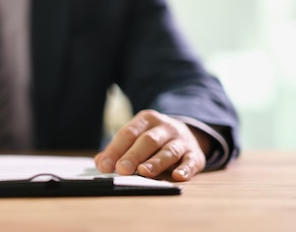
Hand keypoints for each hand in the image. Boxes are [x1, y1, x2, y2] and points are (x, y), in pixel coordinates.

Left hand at [94, 110, 209, 180]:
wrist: (185, 133)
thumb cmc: (153, 139)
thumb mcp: (136, 137)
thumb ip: (118, 149)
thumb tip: (100, 162)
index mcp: (146, 120)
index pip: (128, 133)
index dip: (115, 149)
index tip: (104, 165)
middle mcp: (165, 127)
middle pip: (148, 141)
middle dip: (133, 155)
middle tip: (121, 170)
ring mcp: (181, 140)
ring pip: (168, 151)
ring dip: (156, 162)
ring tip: (143, 173)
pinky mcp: (195, 154)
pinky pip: (191, 161)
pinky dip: (185, 169)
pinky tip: (177, 176)